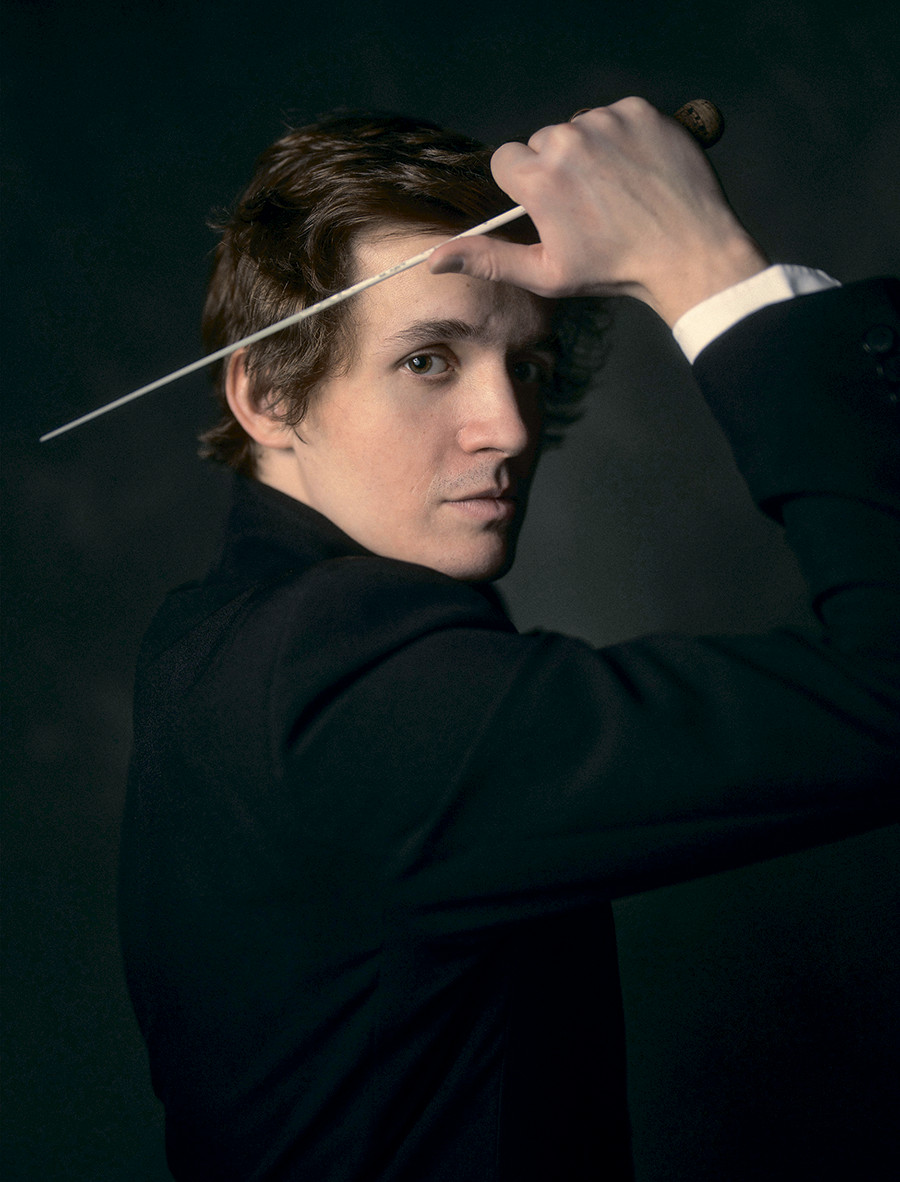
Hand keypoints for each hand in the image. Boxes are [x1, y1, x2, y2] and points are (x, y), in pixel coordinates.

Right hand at [430, 97, 767, 325]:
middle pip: (542, 142)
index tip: (549, 207)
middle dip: (557, 168)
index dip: (525, 186)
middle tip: (589, 206)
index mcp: (538, 178)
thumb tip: (435, 259)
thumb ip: (487, 259)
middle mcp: (568, 140)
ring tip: (616, 191)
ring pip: (579, 128)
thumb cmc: (613, 270)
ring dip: (590, 152)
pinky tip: (636, 172)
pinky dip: (623, 138)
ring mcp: (607, 121)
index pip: (506, 159)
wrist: (687, 252)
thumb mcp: (544, 273)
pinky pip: (615, 116)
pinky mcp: (640, 111)